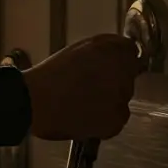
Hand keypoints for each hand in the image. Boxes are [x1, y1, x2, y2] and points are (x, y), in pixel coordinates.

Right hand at [20, 34, 141, 141]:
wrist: (36, 102)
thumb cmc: (52, 73)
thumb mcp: (80, 48)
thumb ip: (107, 46)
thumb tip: (124, 49)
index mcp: (114, 51)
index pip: (131, 52)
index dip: (118, 59)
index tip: (107, 66)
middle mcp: (123, 73)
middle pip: (128, 76)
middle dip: (113, 78)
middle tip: (89, 84)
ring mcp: (122, 99)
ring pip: (123, 97)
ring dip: (111, 98)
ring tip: (84, 100)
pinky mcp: (116, 121)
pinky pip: (118, 117)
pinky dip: (106, 117)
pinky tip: (87, 114)